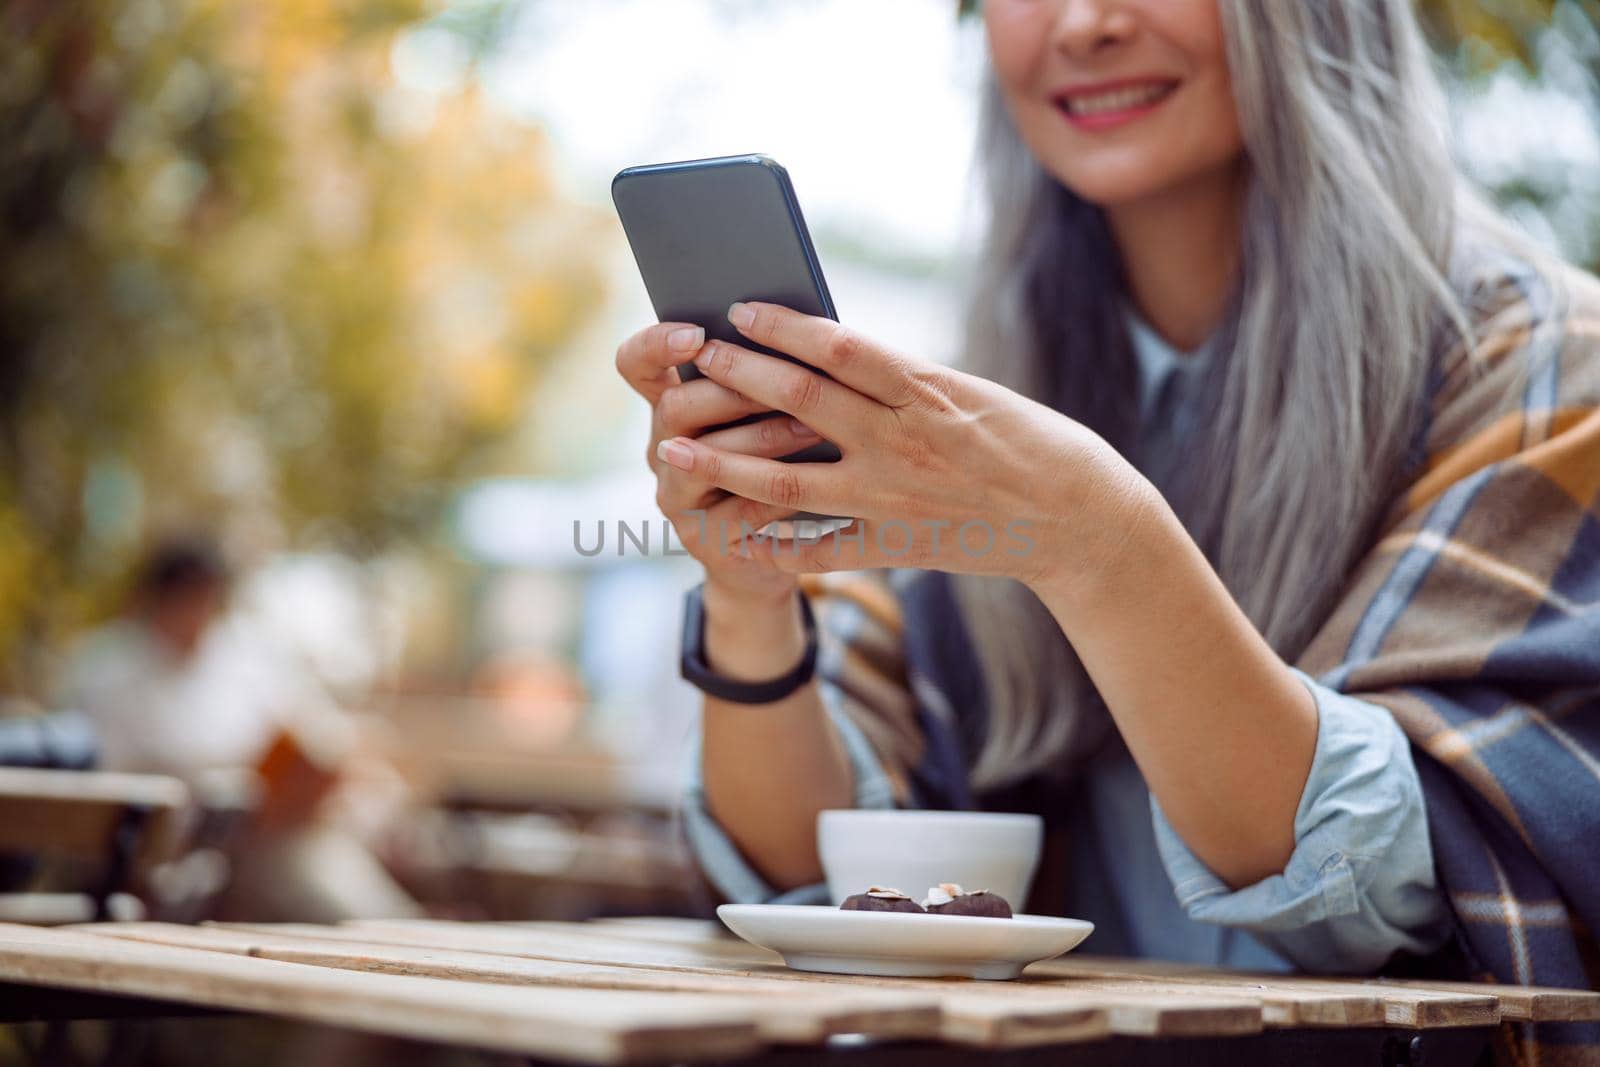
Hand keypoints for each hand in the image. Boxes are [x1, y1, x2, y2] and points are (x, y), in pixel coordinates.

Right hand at [614, 320, 822, 606]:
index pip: (636, 363)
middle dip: (733, 391)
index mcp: (672, 405)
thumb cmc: (778, 463)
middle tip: (785, 380)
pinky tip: (818, 480)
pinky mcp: (704, 539)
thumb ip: (763, 379)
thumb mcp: (763, 416)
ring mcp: (677, 497)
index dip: (657, 344)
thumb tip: (796, 332)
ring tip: (813, 426)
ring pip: (703, 460)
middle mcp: (663, 449)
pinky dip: (780, 492)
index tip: (697, 333)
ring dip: (762, 439)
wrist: (771, 554)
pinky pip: (738, 511)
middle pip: (674, 408)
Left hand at [653, 302, 1156, 592]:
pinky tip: (727, 531)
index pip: (840, 346)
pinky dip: (770, 543)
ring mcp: (893, 496)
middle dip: (741, 375)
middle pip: (802, 400)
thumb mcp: (966, 391)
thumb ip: (899, 380)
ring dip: (725, 458)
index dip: (783, 325)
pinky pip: (818, 547)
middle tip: (694, 356)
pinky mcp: (895, 544)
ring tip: (673, 441)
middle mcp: (902, 440)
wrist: (1077, 516)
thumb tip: (830, 353)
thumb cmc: (1025, 440)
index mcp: (925, 390)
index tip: (740, 308)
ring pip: (788, 477)